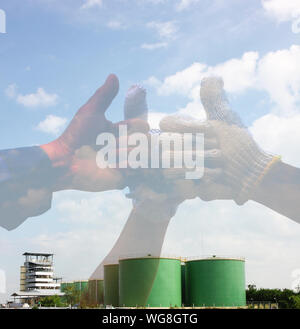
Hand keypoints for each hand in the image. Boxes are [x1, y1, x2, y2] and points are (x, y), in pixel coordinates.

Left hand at [40, 75, 148, 192]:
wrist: (66, 162)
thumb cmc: (76, 136)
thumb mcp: (91, 112)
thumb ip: (104, 95)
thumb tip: (114, 75)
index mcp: (118, 131)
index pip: (140, 126)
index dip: (136, 125)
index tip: (122, 127)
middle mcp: (123, 146)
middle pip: (146, 141)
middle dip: (132, 141)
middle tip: (113, 145)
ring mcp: (124, 163)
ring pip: (144, 156)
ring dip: (128, 155)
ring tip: (110, 157)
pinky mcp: (122, 178)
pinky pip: (139, 173)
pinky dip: (130, 169)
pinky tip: (114, 166)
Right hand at [159, 77, 279, 204]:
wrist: (250, 173)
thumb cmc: (239, 145)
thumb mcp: (226, 119)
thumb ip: (214, 99)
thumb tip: (211, 77)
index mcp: (182, 132)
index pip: (166, 123)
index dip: (185, 127)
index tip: (209, 131)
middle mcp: (177, 148)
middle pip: (168, 144)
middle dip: (199, 147)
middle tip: (218, 150)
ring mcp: (178, 168)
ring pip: (173, 164)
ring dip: (202, 163)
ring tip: (218, 165)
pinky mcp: (183, 187)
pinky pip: (182, 182)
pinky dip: (204, 179)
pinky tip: (215, 178)